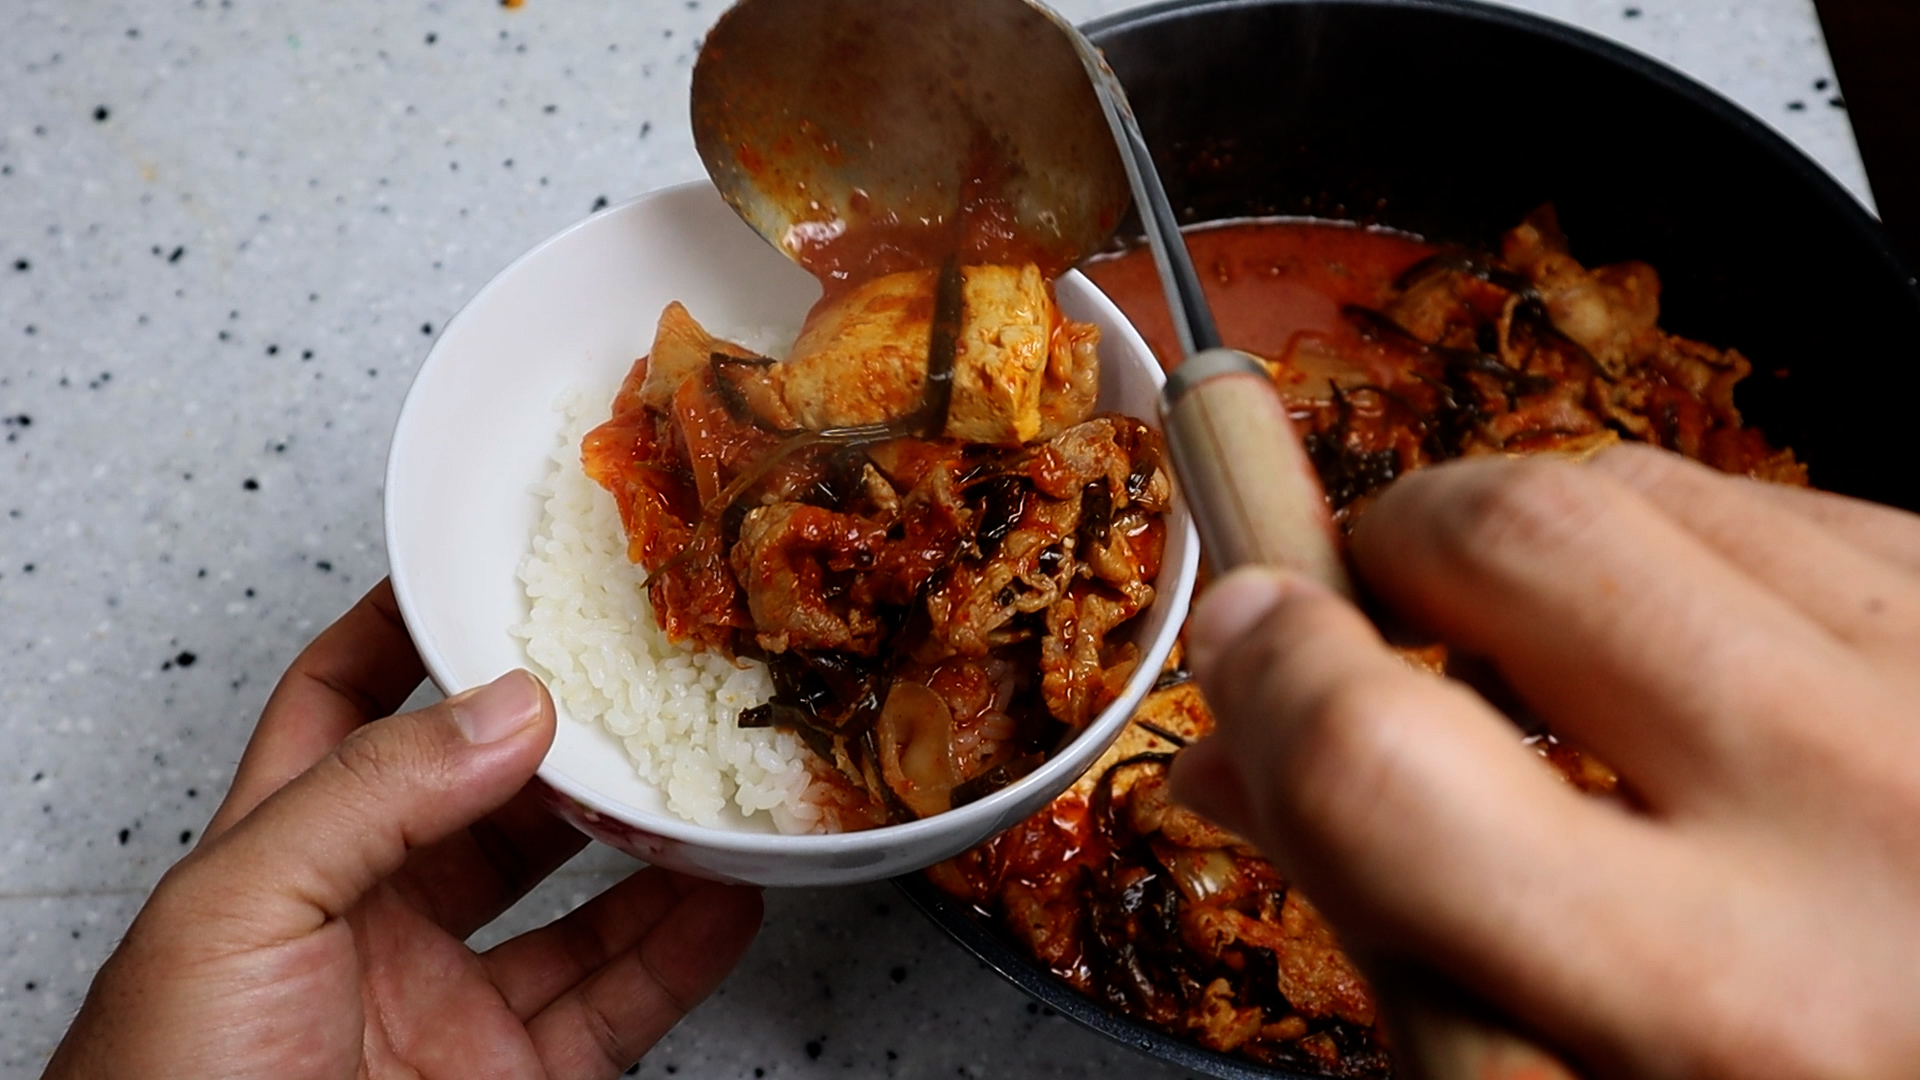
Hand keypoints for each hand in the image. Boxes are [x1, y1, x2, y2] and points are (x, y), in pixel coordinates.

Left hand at [45, 581, 761, 1079]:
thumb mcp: (236, 908)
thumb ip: (368, 793)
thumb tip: (501, 709)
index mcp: (281, 857)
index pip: (348, 708)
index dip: (412, 636)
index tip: (489, 578)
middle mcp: (371, 921)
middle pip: (490, 799)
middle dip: (566, 740)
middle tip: (640, 683)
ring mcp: (445, 1005)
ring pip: (575, 902)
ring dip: (648, 845)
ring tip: (705, 785)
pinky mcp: (511, 1079)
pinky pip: (618, 1003)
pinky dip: (683, 952)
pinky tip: (723, 903)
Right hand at [1170, 444, 1919, 1078]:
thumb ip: (1403, 946)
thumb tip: (1239, 762)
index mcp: (1728, 1010)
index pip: (1385, 761)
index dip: (1263, 673)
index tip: (1237, 638)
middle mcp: (1866, 816)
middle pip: (1516, 536)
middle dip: (1392, 545)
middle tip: (1375, 611)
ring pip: (1646, 484)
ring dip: (1536, 538)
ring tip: (1542, 647)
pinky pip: (1781, 500)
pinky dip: (1683, 551)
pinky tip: (1701, 660)